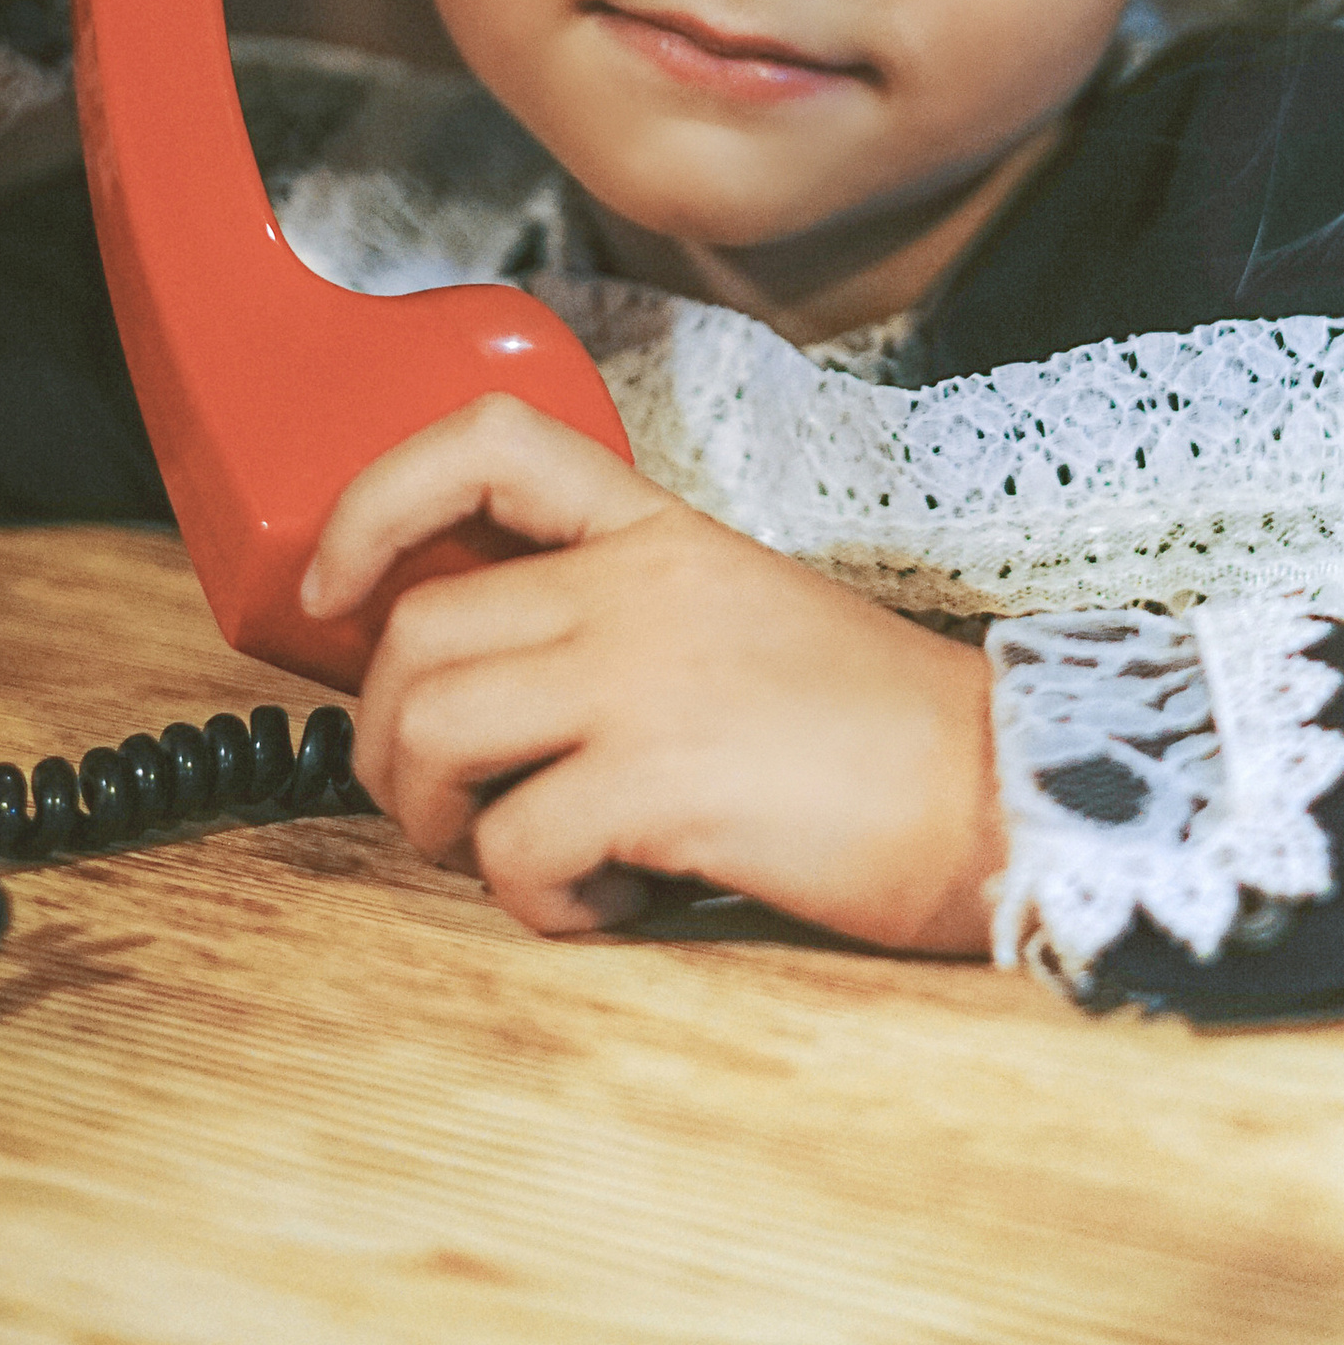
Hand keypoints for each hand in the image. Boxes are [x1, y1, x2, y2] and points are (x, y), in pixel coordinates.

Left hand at [304, 397, 1002, 955]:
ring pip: (429, 728)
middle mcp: (637, 589)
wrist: (1009, 792)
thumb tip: (493, 698)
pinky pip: (513, 850)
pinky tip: (615, 901)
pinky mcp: (659, 782)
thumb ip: (625, 623)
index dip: (373, 505)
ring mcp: (643, 680)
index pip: (487, 442)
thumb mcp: (744, 619)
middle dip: (388, 737)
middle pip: (417, 629)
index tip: (334, 587)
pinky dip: (539, 902)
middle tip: (447, 803)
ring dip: (442, 822)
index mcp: (662, 534)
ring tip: (527, 856)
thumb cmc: (882, 736)